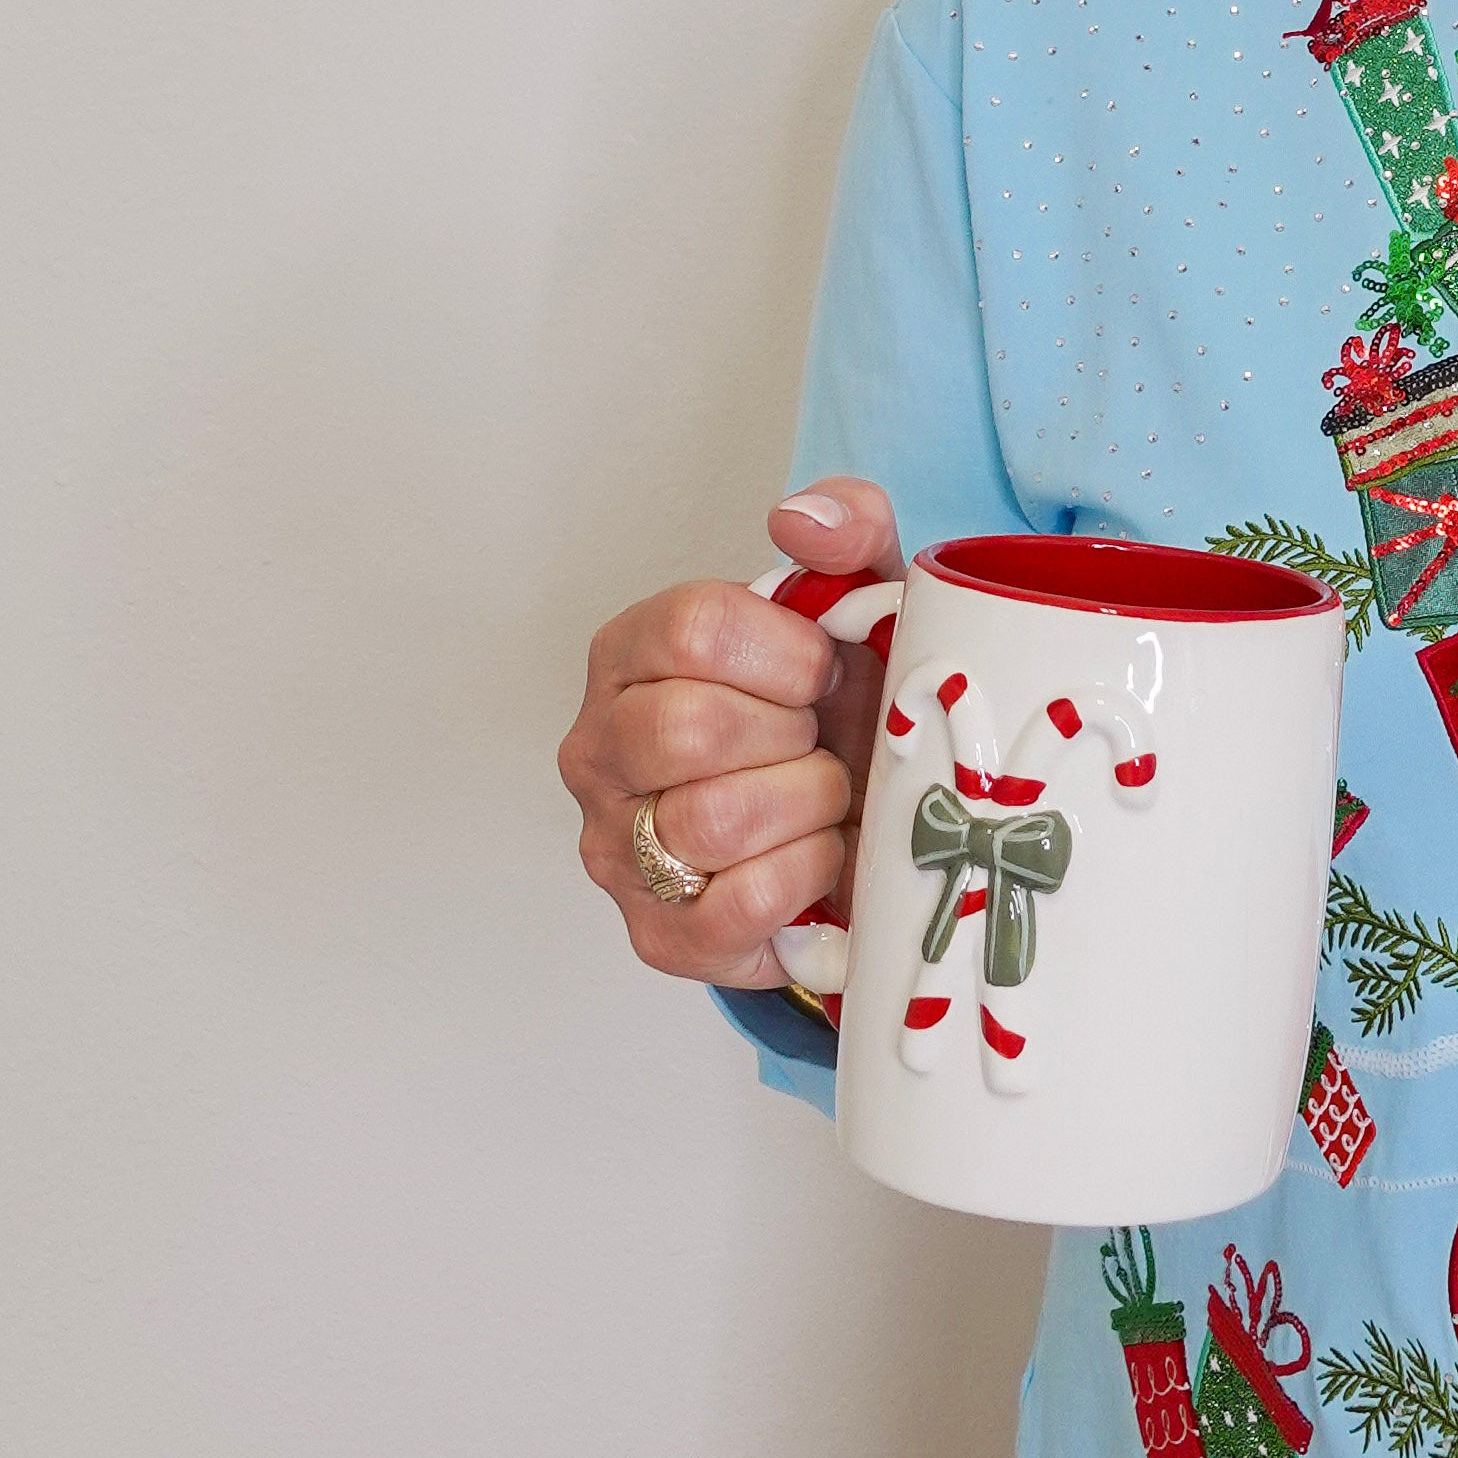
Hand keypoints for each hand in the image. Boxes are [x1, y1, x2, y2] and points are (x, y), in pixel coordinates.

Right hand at [560, 480, 900, 990]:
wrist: (859, 818)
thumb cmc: (839, 704)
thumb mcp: (857, 596)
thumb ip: (843, 529)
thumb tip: (803, 522)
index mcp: (631, 653)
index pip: (691, 628)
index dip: (787, 652)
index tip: (822, 669)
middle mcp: (598, 749)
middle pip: (690, 729)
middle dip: (792, 735)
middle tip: (818, 740)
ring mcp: (616, 848)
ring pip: (712, 820)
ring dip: (806, 805)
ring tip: (822, 797)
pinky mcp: (659, 934)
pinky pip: (738, 905)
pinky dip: (804, 876)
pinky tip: (818, 855)